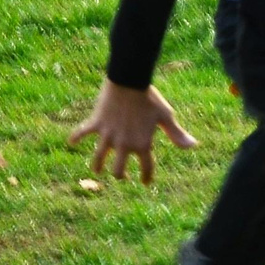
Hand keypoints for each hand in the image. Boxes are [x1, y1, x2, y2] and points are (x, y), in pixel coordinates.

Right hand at [67, 79, 197, 182]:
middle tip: (120, 175)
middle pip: (119, 169)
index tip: (146, 183)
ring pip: (99, 158)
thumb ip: (177, 134)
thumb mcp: (166, 116)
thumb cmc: (150, 99)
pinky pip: (82, 132)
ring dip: (98, 165)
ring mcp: (108, 135)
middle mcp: (124, 144)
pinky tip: (71, 142)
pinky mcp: (96, 124)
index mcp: (143, 144)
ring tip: (97, 170)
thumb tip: (193, 146)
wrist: (130, 81)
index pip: (146, 167)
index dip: (147, 177)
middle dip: (120, 174)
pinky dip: (75, 137)